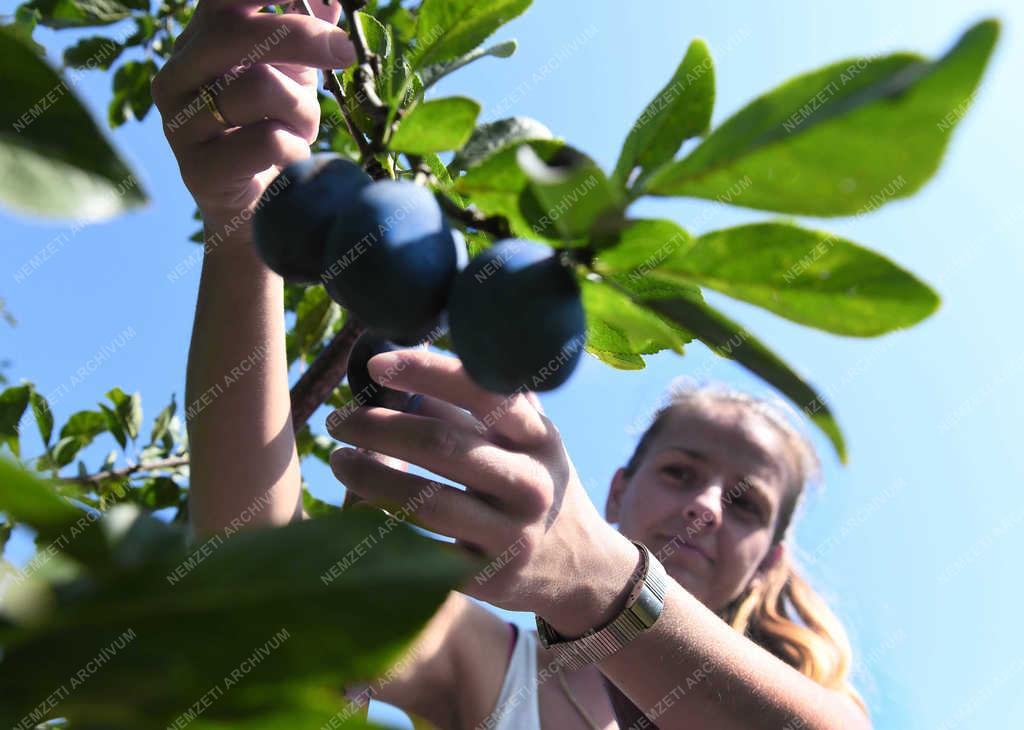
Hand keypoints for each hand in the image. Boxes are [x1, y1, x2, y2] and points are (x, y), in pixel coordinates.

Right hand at [151, 0, 355, 238]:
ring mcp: (179, 123)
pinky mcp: (197, 170)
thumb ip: (305, 29)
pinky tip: (290, 158)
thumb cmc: (274, 130)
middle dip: (303, 36)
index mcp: (199, 41)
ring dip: (302, 110)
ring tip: (302, 130)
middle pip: (238, 32)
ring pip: (259, 88)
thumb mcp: (293, 74)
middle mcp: (177, 75)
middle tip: (346, 51)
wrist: (256, 209)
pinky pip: (268, 142)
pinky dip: (296, 148)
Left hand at [326, 348, 639, 636]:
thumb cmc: (535, 485)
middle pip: (442, 445)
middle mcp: (530, 484)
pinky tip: (356, 509)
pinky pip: (421, 551)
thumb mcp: (527, 442)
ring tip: (338, 461)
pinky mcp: (489, 578)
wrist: (582, 569)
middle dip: (378, 428)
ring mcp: (512, 535)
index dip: (427, 372)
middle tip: (338, 420)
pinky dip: (381, 529)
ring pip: (425, 502)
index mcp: (538, 438)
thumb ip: (479, 405)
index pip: (482, 391)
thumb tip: (407, 364)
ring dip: (369, 476)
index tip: (377, 364)